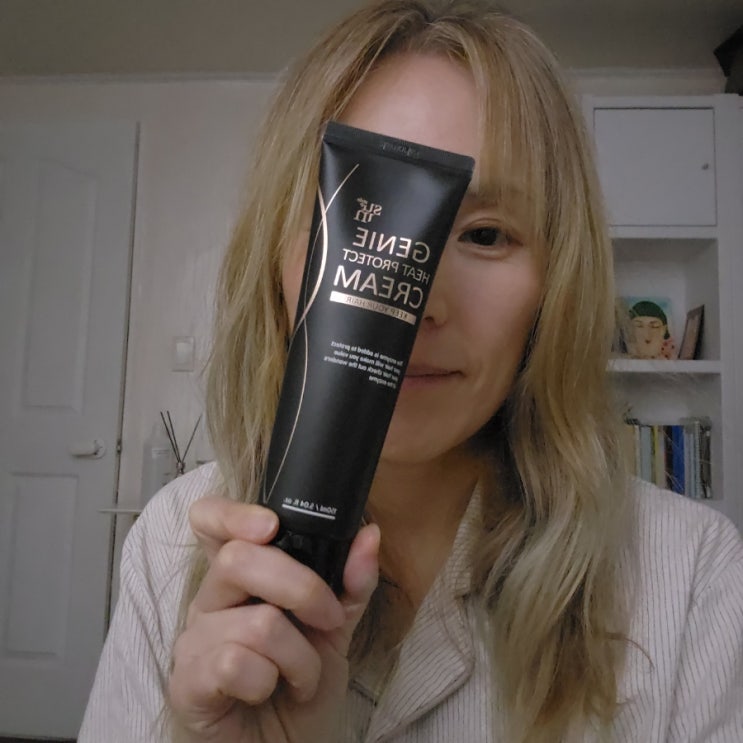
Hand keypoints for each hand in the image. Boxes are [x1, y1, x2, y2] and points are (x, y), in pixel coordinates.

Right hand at [168, 496, 379, 742]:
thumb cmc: (301, 685)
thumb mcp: (336, 628)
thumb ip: (350, 582)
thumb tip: (368, 535)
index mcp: (240, 577)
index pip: (211, 522)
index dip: (233, 514)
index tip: (271, 525)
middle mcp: (210, 600)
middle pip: (238, 559)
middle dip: (302, 588)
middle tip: (328, 619)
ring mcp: (194, 640)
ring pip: (255, 621)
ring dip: (300, 656)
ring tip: (302, 676)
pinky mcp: (187, 682)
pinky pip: (236, 663)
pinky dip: (272, 681)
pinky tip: (271, 692)